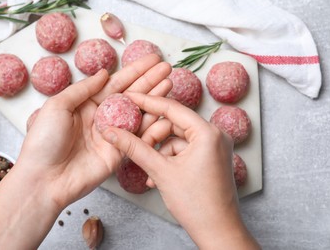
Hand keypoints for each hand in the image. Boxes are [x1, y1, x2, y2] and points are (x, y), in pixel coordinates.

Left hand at [17, 54, 171, 208]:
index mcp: (86, 105)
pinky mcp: (119, 152)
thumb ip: (83, 89)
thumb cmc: (44, 142)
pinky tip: (163, 109)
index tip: (150, 60)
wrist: (44, 179)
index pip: (115, 84)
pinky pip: (139, 135)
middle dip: (149, 80)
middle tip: (166, 67)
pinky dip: (152, 123)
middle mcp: (102, 118)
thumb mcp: (58, 106)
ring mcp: (113, 135)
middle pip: (130, 95)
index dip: (134, 71)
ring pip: (138, 113)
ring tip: (168, 82)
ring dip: (154, 98)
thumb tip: (104, 73)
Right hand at [101, 93, 259, 248]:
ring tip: (150, 172)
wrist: (218, 232)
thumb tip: (112, 132)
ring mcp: (215, 146)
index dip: (148, 102)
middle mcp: (215, 135)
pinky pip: (185, 150)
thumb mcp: (160, 171)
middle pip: (174, 125)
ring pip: (177, 139)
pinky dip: (170, 159)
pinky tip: (159, 177)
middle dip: (153, 138)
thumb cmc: (197, 204)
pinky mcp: (212, 157)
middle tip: (137, 149)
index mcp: (208, 133)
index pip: (172, 108)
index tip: (130, 97)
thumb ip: (134, 148)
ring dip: (159, 153)